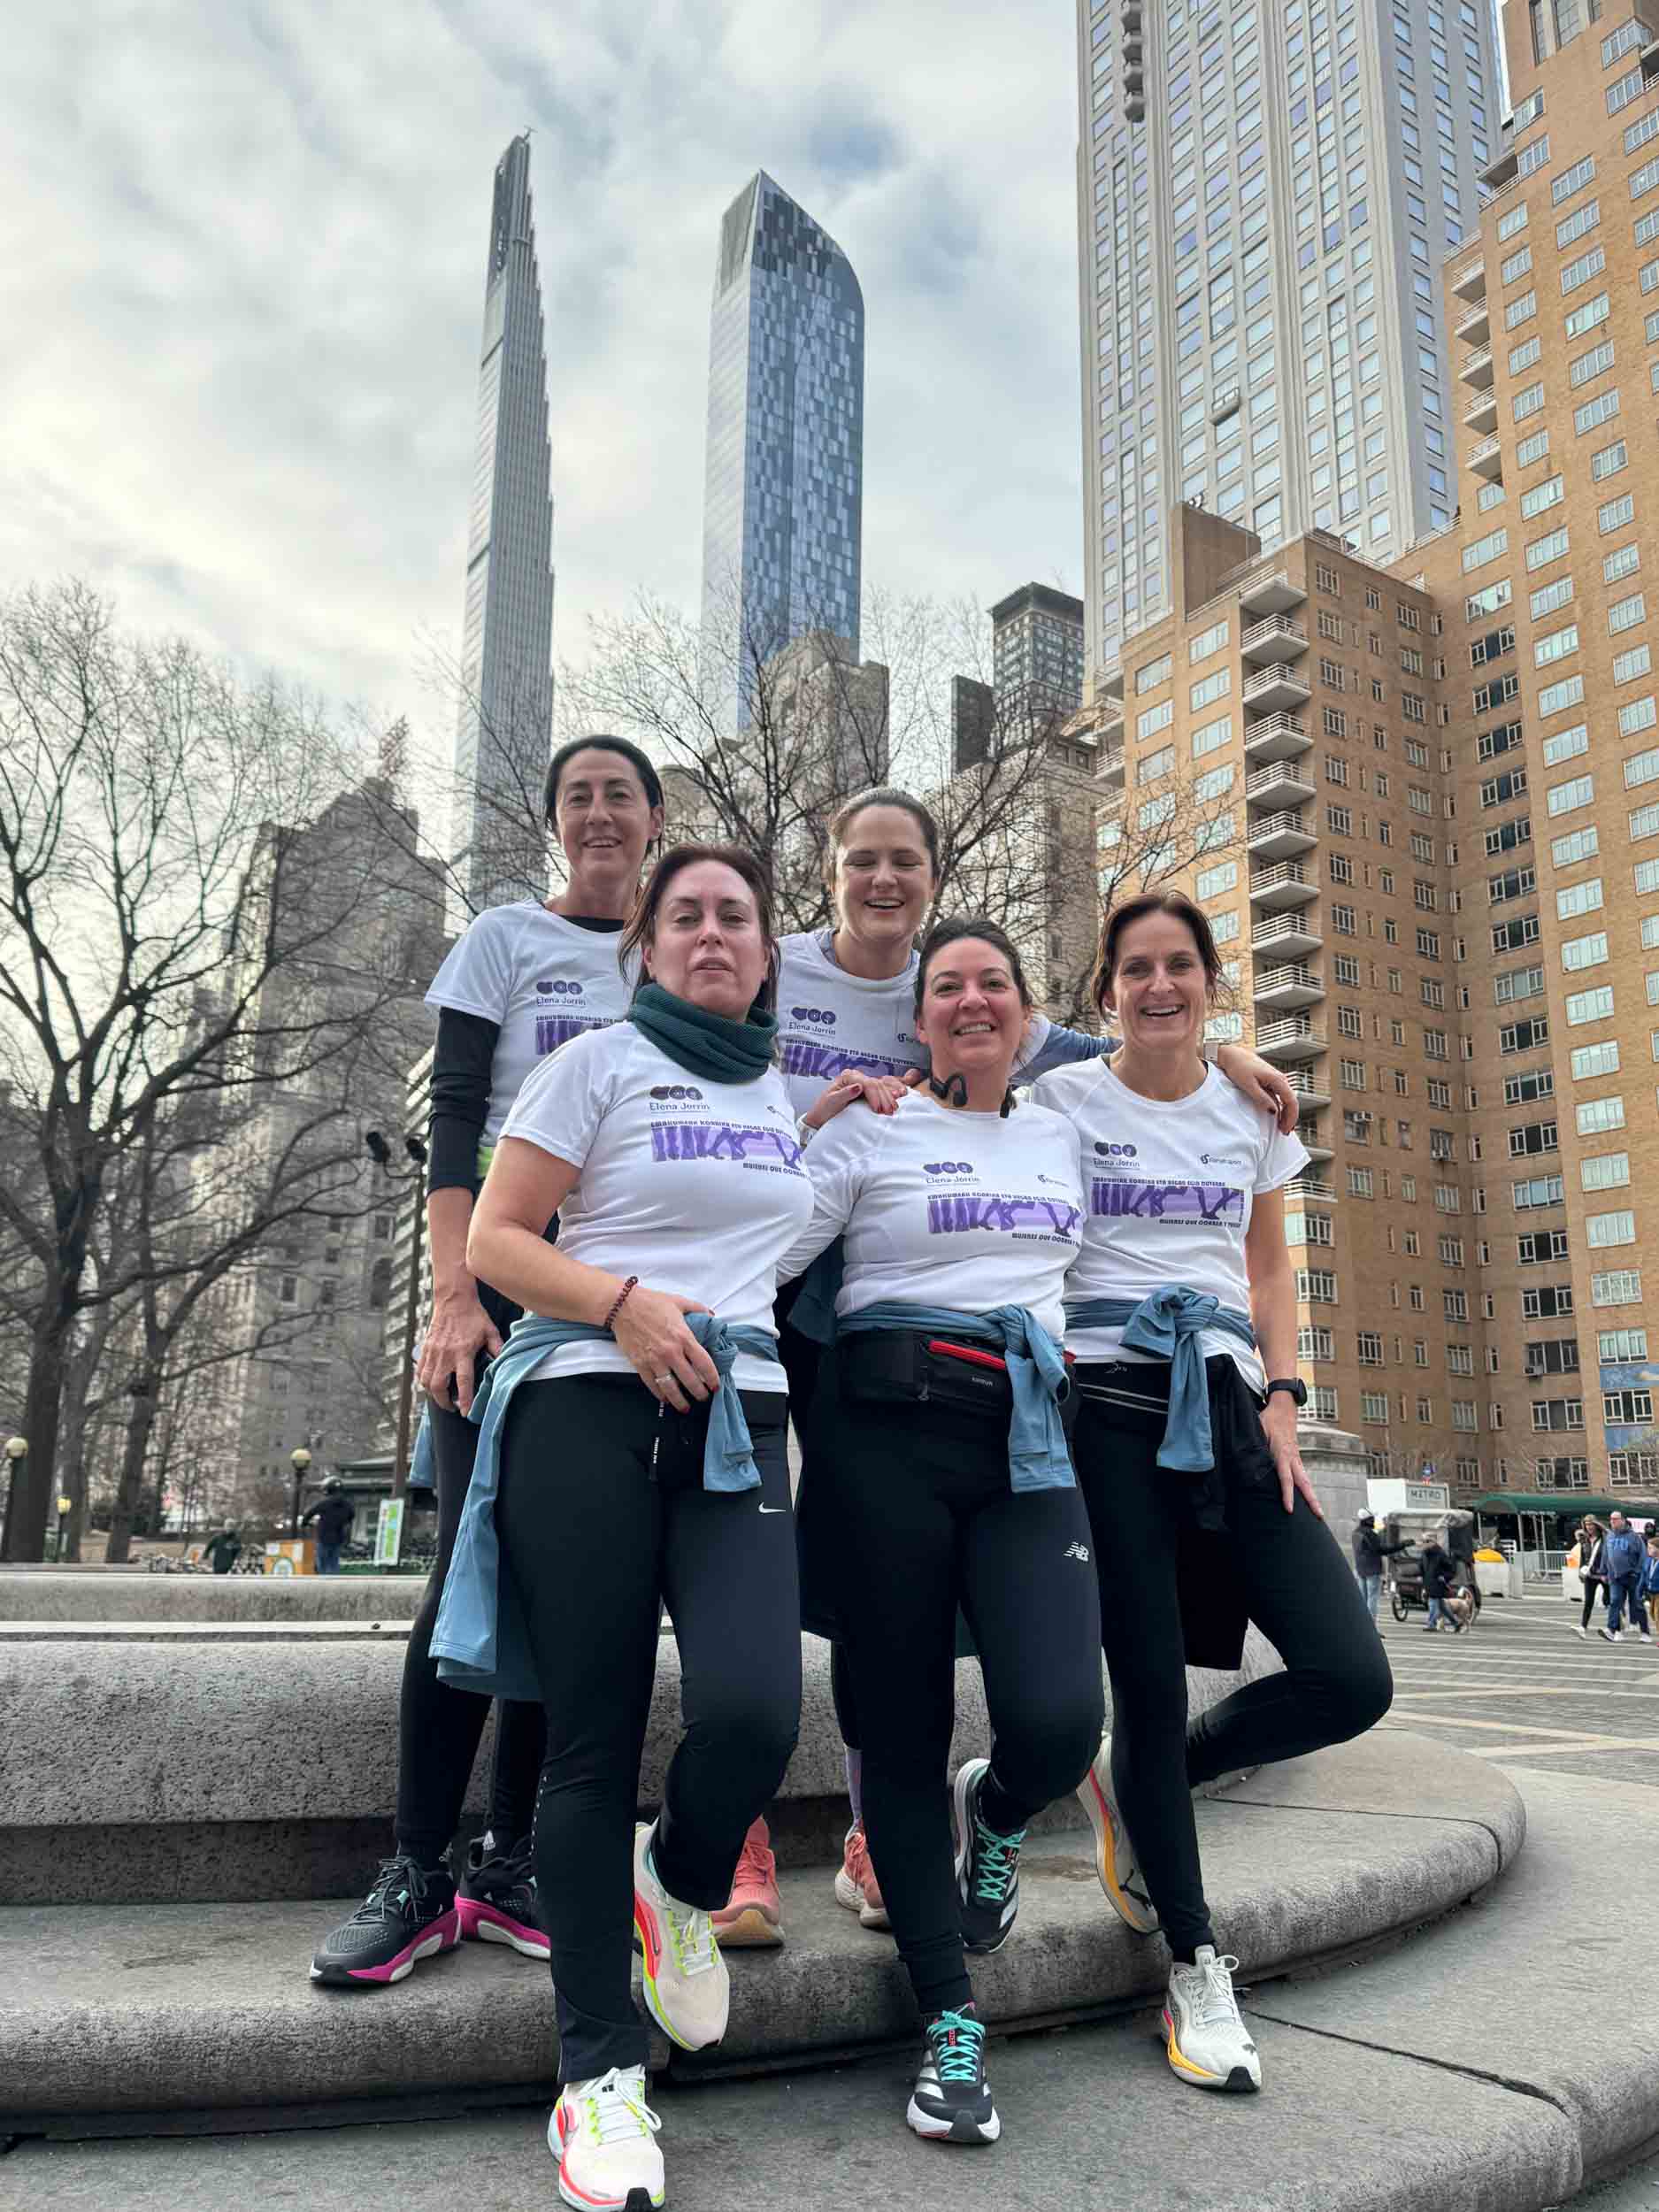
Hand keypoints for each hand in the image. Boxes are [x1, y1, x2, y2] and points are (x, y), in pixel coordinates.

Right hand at [417, 1292, 503, 1416]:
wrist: (453, 1299)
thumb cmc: (474, 1315)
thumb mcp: (490, 1331)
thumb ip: (497, 1348)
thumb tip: (504, 1363)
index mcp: (463, 1352)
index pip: (463, 1382)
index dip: (465, 1400)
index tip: (466, 1413)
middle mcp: (445, 1354)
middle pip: (438, 1386)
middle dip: (444, 1403)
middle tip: (453, 1408)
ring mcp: (433, 1352)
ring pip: (426, 1381)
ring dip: (433, 1394)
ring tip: (442, 1399)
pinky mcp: (426, 1349)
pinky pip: (420, 1371)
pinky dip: (423, 1382)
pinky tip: (431, 1385)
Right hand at [611, 1287, 719, 1410]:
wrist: (623, 1305)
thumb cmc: (650, 1302)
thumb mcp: (679, 1301)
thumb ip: (698, 1309)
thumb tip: (711, 1315)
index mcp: (684, 1337)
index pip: (704, 1363)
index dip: (712, 1377)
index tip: (715, 1385)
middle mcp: (671, 1351)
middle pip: (690, 1379)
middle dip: (699, 1392)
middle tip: (703, 1397)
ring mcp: (655, 1360)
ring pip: (671, 1387)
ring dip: (680, 1400)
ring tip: (686, 1407)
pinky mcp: (640, 1364)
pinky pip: (652, 1384)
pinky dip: (660, 1394)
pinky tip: (665, 1399)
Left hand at [802, 1069, 907, 1128]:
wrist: (822, 1117)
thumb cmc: (824, 1109)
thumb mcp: (831, 1101)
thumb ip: (845, 1093)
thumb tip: (859, 1086)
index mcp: (848, 1077)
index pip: (867, 1083)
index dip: (875, 1096)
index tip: (878, 1110)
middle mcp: (857, 1078)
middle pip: (876, 1084)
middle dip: (884, 1098)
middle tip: (889, 1112)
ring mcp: (863, 1083)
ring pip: (882, 1086)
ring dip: (890, 1097)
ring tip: (894, 1108)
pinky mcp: (868, 1092)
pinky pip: (883, 1089)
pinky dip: (892, 1092)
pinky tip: (899, 1096)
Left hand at [1217, 1044, 1298, 1134]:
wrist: (1232, 1055)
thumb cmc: (1238, 1067)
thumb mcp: (1248, 1085)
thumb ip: (1262, 1099)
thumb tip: (1275, 1112)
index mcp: (1278, 1079)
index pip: (1291, 1102)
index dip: (1291, 1118)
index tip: (1285, 1130)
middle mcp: (1280, 1079)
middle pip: (1291, 1102)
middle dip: (1290, 1118)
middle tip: (1284, 1133)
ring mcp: (1276, 1080)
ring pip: (1286, 1100)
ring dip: (1285, 1114)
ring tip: (1281, 1128)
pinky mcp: (1271, 1082)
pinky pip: (1280, 1097)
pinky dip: (1280, 1108)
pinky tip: (1277, 1117)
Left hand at [1261, 1392, 1323, 1517]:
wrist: (1283, 1408)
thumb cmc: (1269, 1419)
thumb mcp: (1258, 1429)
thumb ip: (1256, 1445)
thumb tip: (1251, 1461)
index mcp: (1283, 1453)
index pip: (1286, 1478)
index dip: (1287, 1494)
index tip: (1289, 1509)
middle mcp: (1293, 1458)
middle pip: (1304, 1483)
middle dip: (1312, 1500)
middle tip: (1319, 1516)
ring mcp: (1297, 1459)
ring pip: (1306, 1481)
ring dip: (1313, 1497)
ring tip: (1319, 1513)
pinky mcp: (1297, 1459)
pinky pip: (1303, 1476)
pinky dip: (1307, 1489)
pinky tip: (1309, 1499)